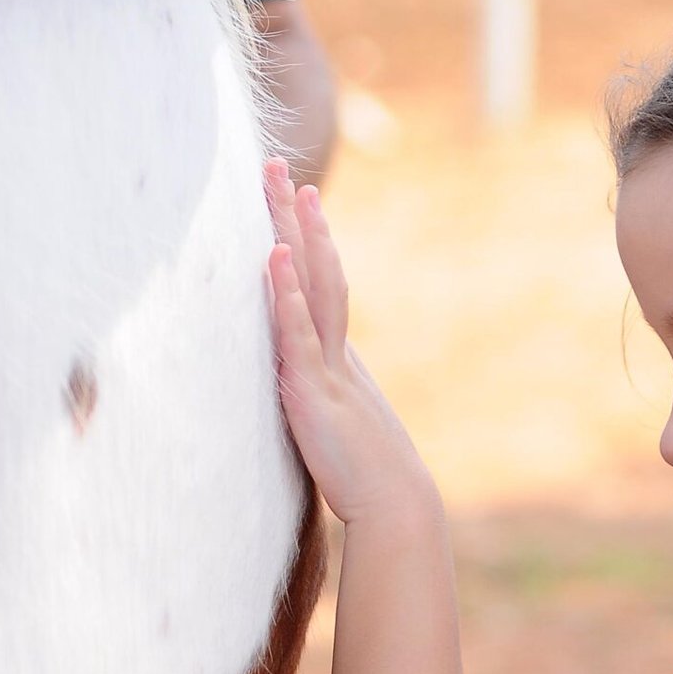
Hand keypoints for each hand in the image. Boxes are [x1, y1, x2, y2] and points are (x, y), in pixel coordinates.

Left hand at [264, 161, 432, 527]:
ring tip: (286, 189)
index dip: (309, 241)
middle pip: (318, 269)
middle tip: (278, 167)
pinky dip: (287, 293)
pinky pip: (299, 333)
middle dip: (297, 217)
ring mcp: (329, 367)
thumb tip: (310, 399)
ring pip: (312, 286)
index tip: (298, 199)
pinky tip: (277, 256)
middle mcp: (337, 352)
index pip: (321, 287)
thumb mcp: (336, 430)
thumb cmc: (367, 480)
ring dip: (296, 235)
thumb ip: (322, 405)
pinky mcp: (315, 391)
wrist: (395, 507)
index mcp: (340, 359)